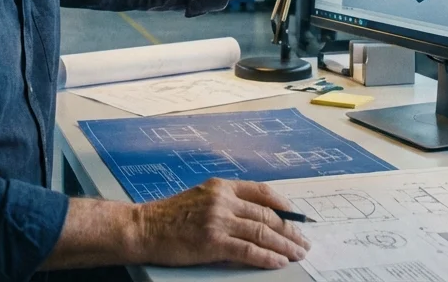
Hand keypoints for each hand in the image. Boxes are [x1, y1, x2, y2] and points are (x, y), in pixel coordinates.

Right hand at [134, 179, 308, 269]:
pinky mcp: (213, 242)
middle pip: (267, 214)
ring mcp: (218, 220)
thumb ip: (226, 203)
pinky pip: (248, 250)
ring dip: (284, 244)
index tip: (298, 217)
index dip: (284, 206)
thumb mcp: (200, 198)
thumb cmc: (169, 216)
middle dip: (290, 230)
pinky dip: (267, 256)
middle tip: (303, 241)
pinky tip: (278, 261)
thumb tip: (256, 218)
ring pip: (262, 232)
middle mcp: (222, 200)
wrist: (144, 228)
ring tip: (297, 254)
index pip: (262, 192)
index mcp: (221, 186)